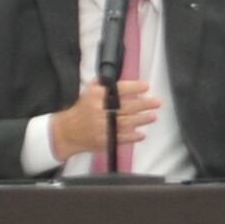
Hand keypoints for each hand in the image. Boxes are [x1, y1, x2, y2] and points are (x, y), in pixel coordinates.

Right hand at [48, 80, 162, 161]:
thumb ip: (105, 85)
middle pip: (125, 107)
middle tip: (157, 102)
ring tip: (153, 116)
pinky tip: (141, 134)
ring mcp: (101, 127)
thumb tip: (126, 82)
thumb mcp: (90, 91)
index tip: (146, 86)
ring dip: (141, 120)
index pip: (118, 89)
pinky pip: (121, 138)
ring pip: (125, 123)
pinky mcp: (103, 140)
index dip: (134, 87)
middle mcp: (99, 111)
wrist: (67, 132)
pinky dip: (132, 137)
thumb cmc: (83, 108)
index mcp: (95, 96)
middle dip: (143, 104)